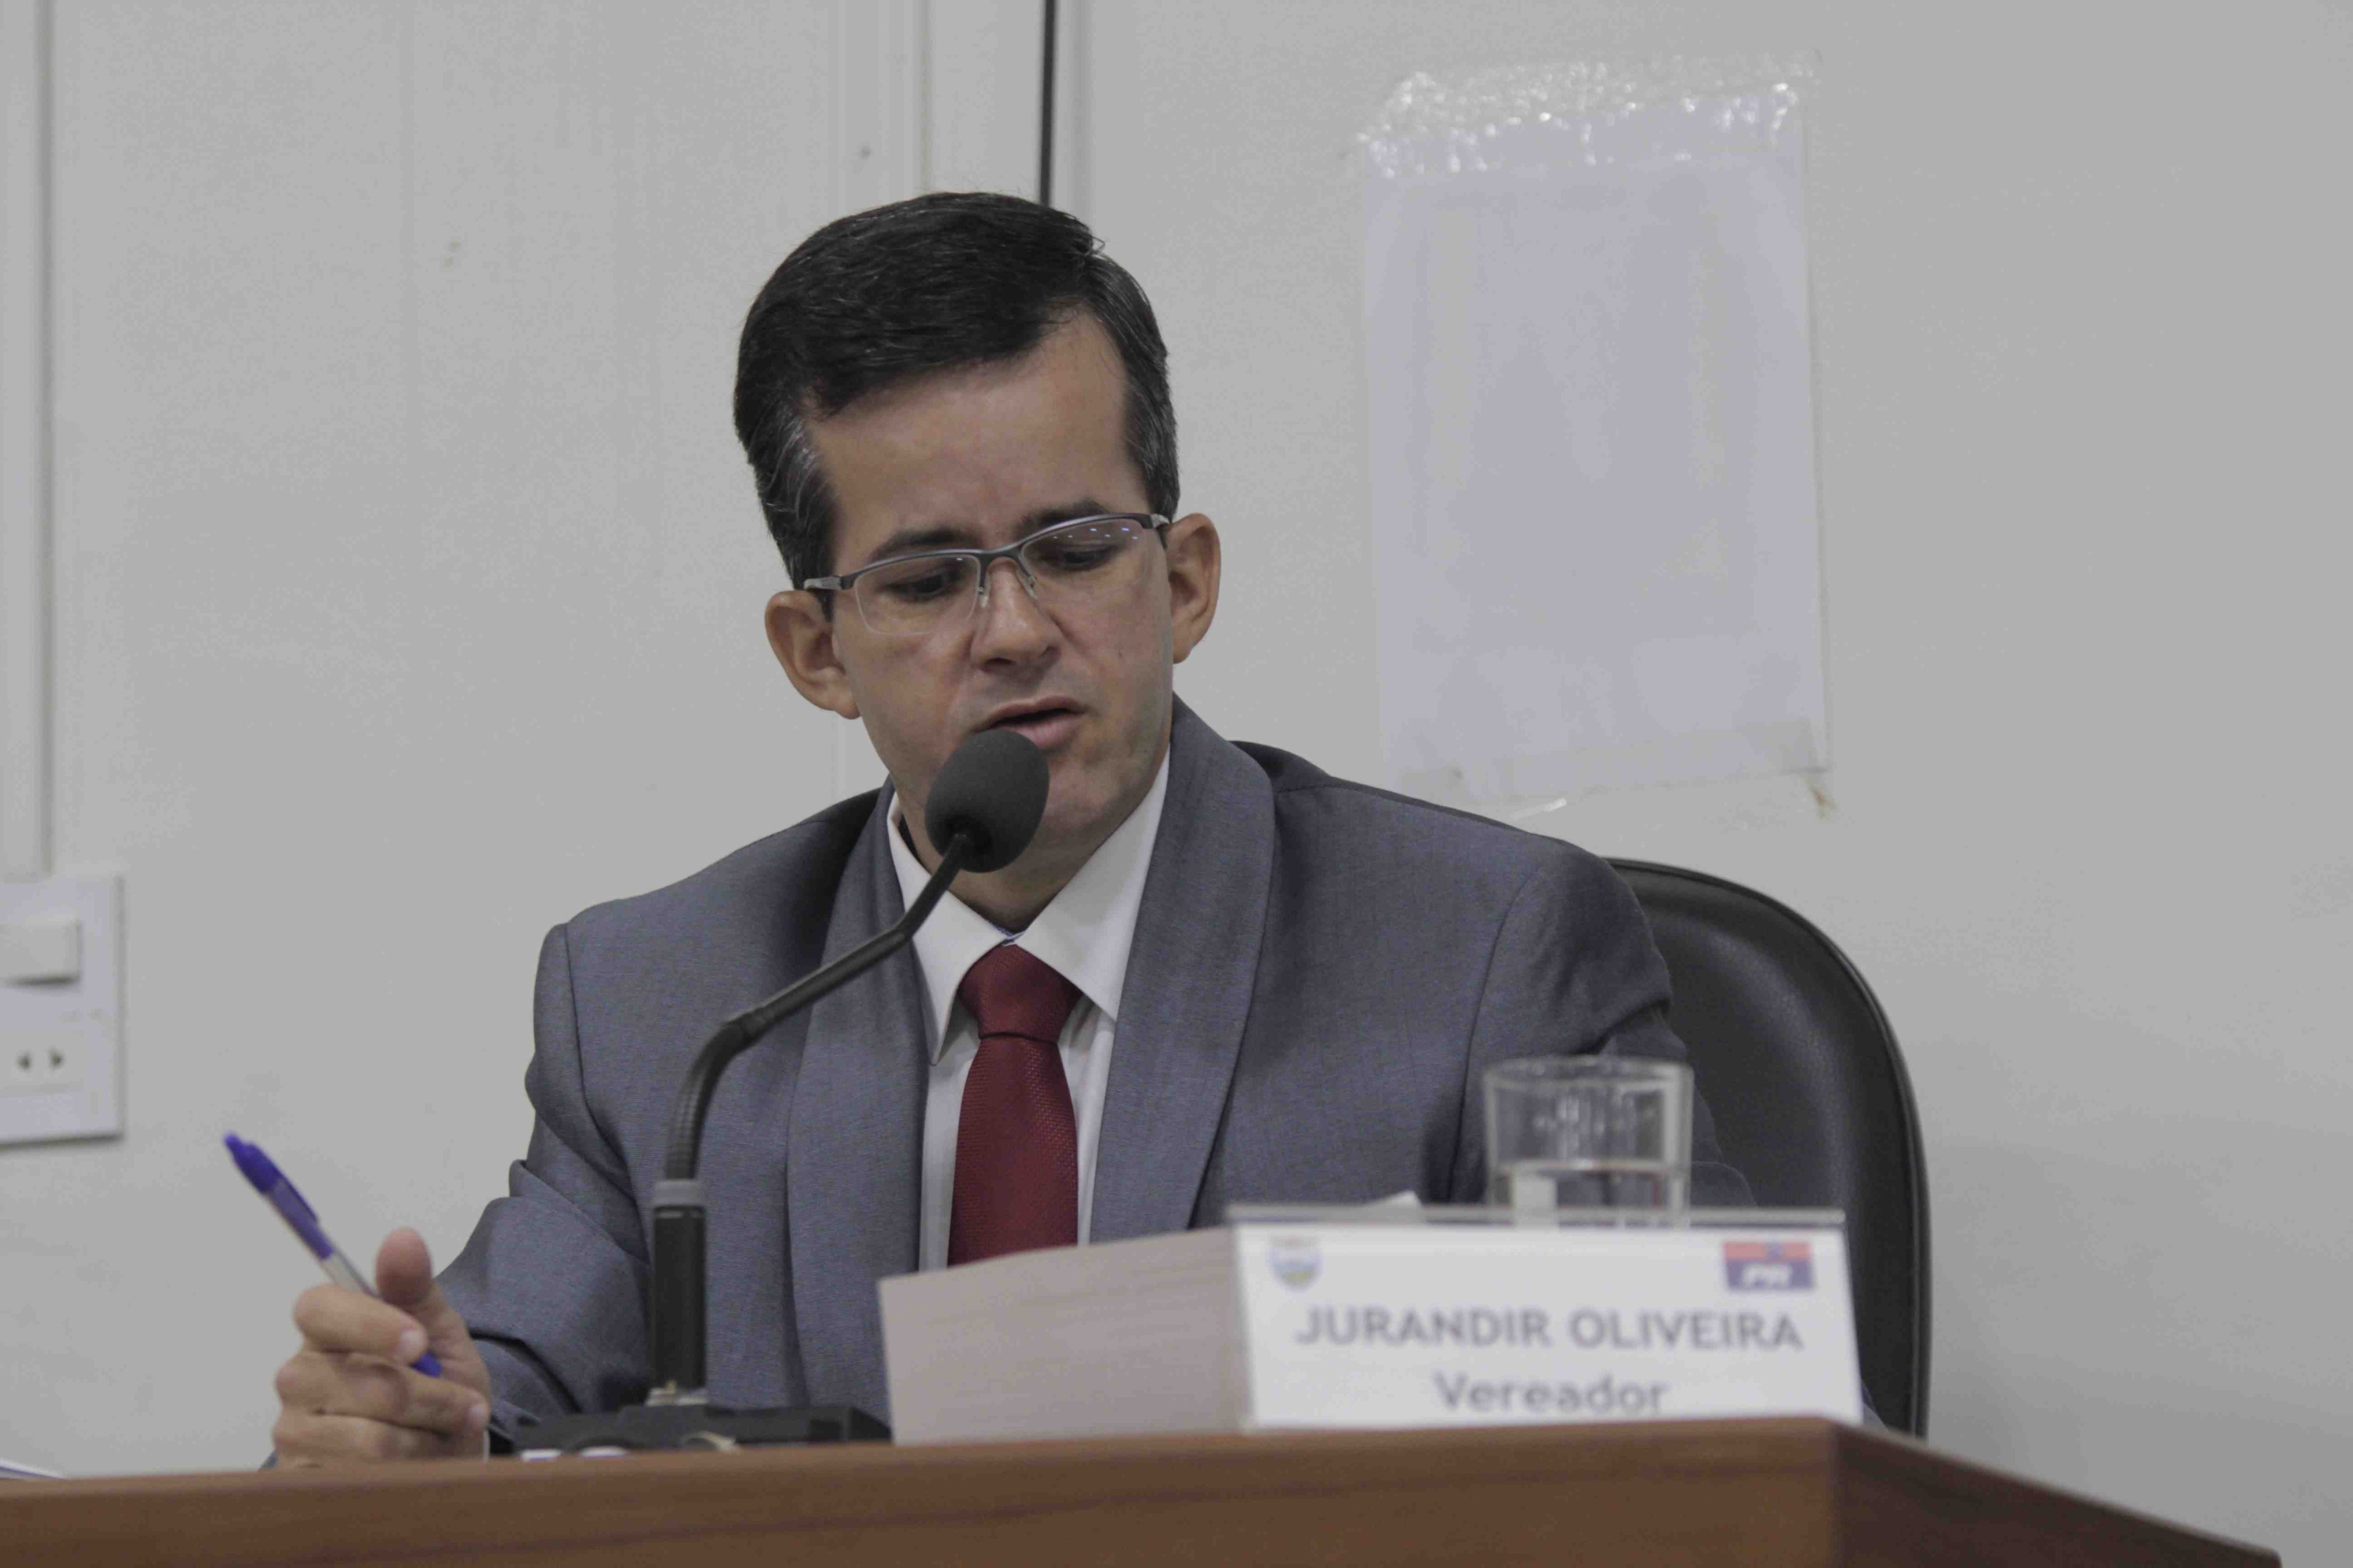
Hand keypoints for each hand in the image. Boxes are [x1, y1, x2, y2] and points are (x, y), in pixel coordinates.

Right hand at [272, 1228, 494, 1464]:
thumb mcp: (438, 1333)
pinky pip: (364, 1479)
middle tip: (465, 1406)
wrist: (442, 1455)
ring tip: (444, 1434)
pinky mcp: (303, 1480)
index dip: (371, 1325)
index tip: (419, 1344)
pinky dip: (409, 1472)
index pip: (320, 1309)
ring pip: (370, 1438)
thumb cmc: (436, 1384)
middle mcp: (298, 1377)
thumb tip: (402, 1236)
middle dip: (433, 1398)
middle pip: (363, 1383)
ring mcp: (294, 1431)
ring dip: (428, 1437)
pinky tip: (420, 1465)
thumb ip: (415, 1287)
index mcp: (327, 1329)